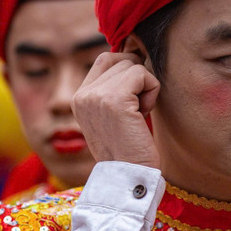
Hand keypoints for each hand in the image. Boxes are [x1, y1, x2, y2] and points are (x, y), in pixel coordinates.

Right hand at [72, 52, 160, 168]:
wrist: (129, 177)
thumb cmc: (129, 149)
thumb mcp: (114, 115)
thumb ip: (114, 88)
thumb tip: (135, 53)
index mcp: (78, 98)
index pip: (106, 59)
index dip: (128, 72)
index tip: (133, 102)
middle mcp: (82, 94)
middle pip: (121, 58)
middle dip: (137, 79)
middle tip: (137, 109)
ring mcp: (96, 96)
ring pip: (133, 65)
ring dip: (146, 87)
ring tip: (139, 115)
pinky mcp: (114, 99)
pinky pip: (143, 74)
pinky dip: (152, 91)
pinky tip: (144, 114)